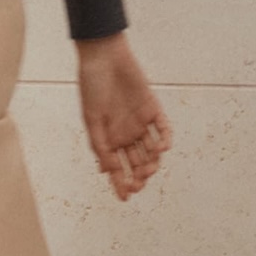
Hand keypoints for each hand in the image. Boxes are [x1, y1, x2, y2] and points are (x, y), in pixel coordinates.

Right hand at [76, 33, 172, 200]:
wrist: (104, 56)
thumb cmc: (92, 85)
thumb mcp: (91, 119)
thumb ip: (100, 145)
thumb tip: (108, 171)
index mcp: (108, 137)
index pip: (117, 167)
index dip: (120, 183)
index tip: (125, 198)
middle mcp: (125, 133)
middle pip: (136, 162)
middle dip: (138, 176)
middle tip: (139, 183)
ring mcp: (140, 122)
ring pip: (151, 150)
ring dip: (152, 162)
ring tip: (149, 168)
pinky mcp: (153, 109)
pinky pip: (163, 129)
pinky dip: (164, 141)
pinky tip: (161, 148)